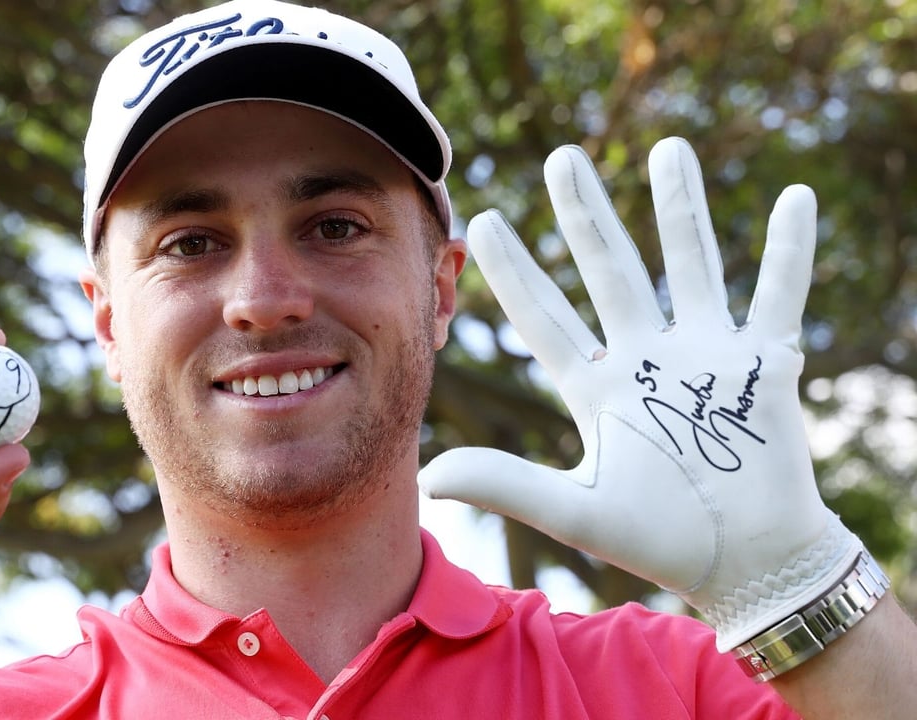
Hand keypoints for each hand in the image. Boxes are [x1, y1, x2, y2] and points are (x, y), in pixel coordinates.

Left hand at [420, 137, 859, 649]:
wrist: (745, 565)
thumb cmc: (660, 539)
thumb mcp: (576, 510)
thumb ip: (507, 484)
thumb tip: (426, 476)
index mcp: (598, 390)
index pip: (545, 319)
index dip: (514, 272)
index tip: (479, 222)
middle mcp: (646, 359)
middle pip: (610, 271)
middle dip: (588, 216)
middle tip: (563, 158)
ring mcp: (706, 355)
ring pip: (691, 264)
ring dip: (681, 208)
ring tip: (669, 147)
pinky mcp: (764, 364)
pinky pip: (779, 295)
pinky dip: (788, 251)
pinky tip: (794, 198)